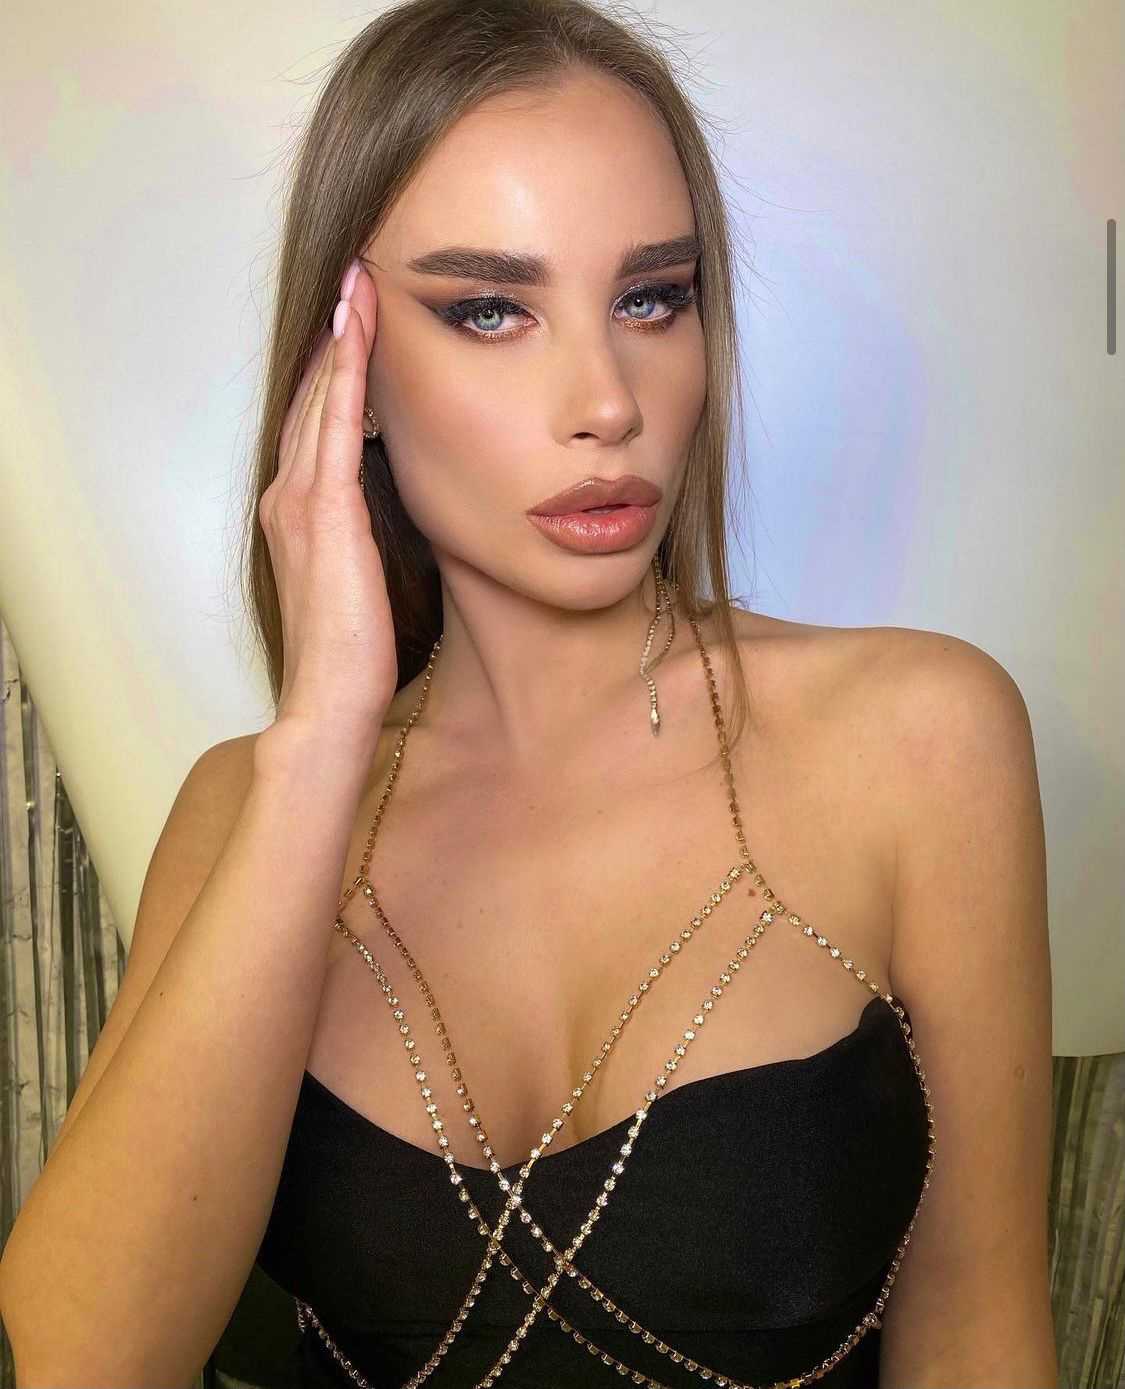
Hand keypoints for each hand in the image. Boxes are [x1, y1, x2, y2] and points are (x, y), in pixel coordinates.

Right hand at [259, 261, 397, 740]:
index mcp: (300, 515)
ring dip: (338, 337)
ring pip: (319, 398)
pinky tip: (358, 330)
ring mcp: (301, 500)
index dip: (333, 371)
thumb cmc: (352, 654)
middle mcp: (290, 497)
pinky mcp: (325, 511)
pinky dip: (345, 372)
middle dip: (332, 338)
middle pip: (311, 398)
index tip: (357, 325)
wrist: (330, 702)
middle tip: (355, 279)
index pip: (317, 425)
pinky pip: (336, 423)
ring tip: (358, 283)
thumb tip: (405, 511)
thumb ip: (370, 538)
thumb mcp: (365, 582)